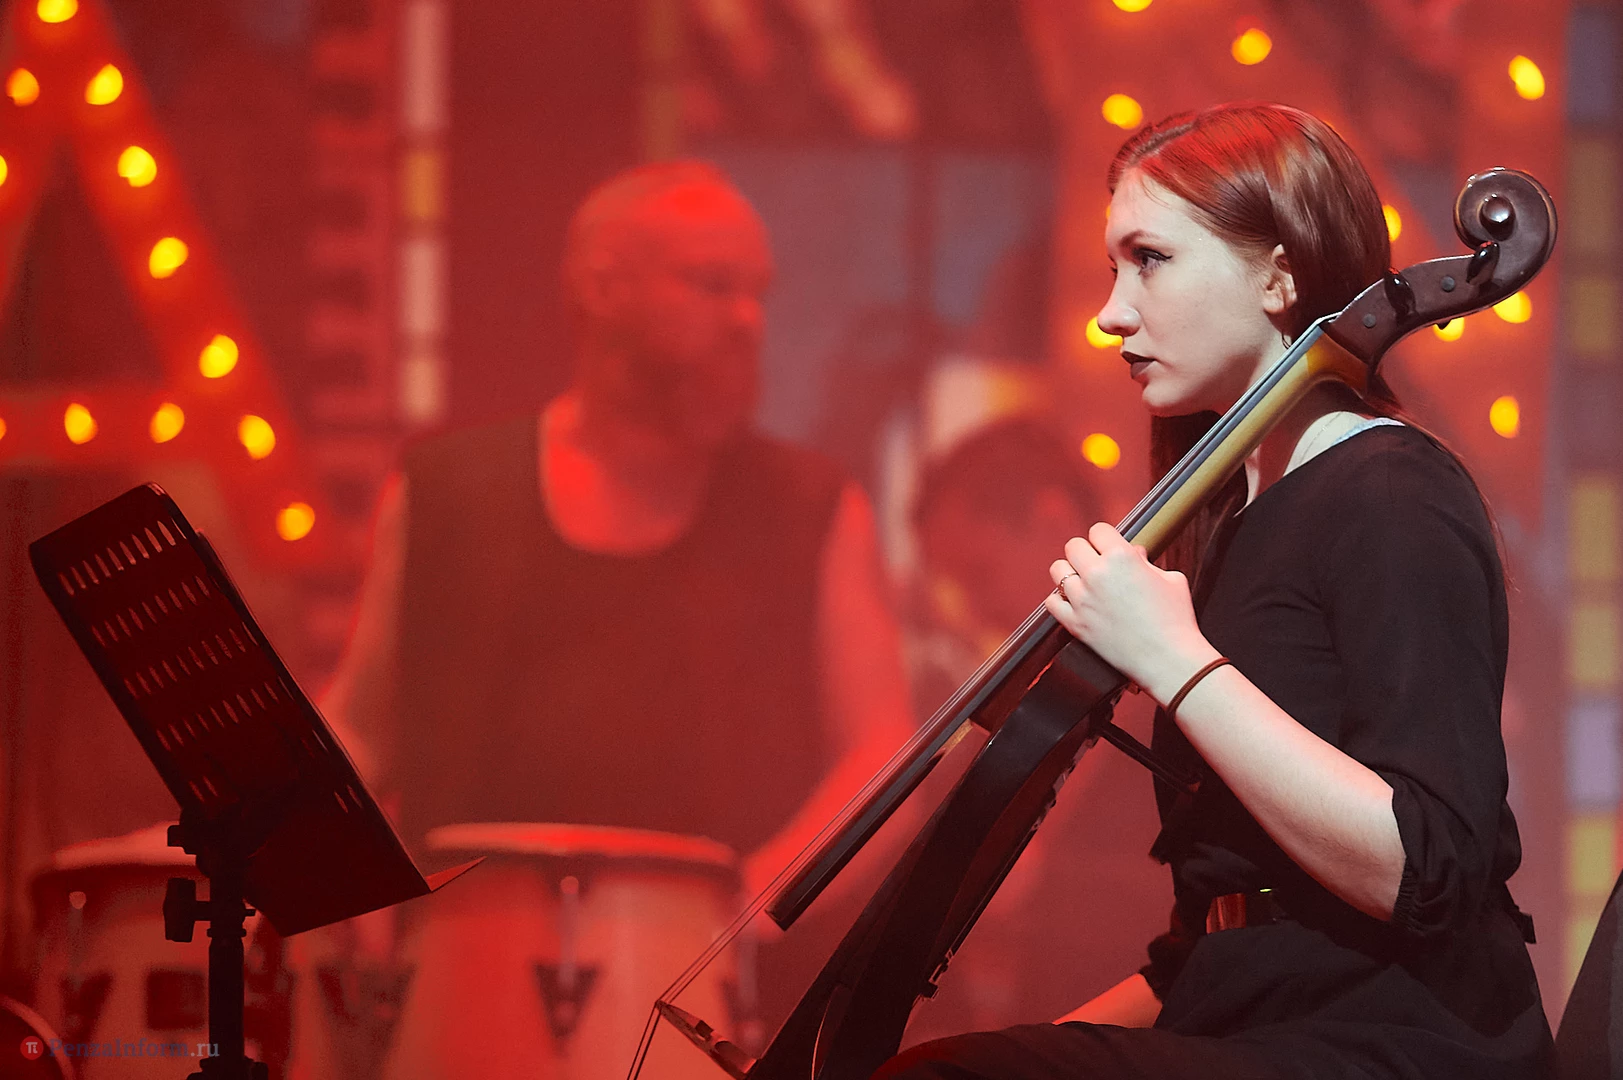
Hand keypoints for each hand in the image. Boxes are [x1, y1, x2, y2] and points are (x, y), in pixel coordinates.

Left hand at [1044, 523, 1220, 704]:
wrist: (1168, 659)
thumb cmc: (1175, 619)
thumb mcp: (1171, 579)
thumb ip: (1146, 562)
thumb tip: (1134, 553)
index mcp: (1122, 557)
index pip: (1098, 530)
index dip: (1105, 538)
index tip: (1109, 547)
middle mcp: (1097, 574)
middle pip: (1073, 546)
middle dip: (1086, 552)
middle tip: (1097, 564)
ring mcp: (1082, 599)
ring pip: (1057, 570)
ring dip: (1070, 572)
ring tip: (1084, 581)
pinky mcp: (1074, 623)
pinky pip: (1051, 601)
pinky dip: (1059, 599)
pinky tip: (1073, 602)